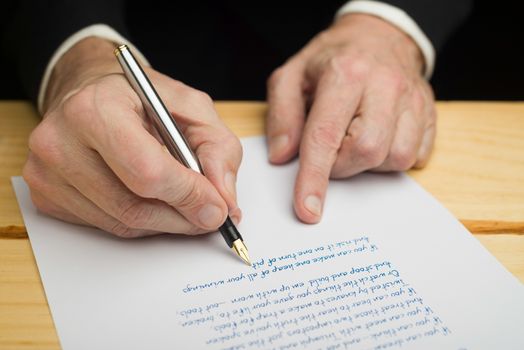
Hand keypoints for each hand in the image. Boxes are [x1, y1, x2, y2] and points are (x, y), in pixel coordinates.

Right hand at [23, 38, 241, 236]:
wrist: (91, 93)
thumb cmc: (140, 98)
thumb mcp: (192, 107)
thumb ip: (218, 149)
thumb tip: (224, 200)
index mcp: (96, 109)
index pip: (147, 171)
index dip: (188, 196)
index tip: (218, 209)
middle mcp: (61, 141)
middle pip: (133, 206)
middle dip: (182, 218)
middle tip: (209, 215)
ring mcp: (47, 172)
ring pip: (122, 223)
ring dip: (164, 223)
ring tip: (183, 205)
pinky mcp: (46, 195)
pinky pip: (104, 226)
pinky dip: (138, 222)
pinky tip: (150, 200)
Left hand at [266, 14, 435, 222]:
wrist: (378, 35)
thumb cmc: (332, 59)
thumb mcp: (291, 76)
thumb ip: (282, 115)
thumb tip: (282, 156)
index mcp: (345, 73)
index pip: (326, 136)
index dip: (314, 178)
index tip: (308, 209)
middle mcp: (384, 85)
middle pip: (367, 151)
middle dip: (342, 166)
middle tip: (331, 149)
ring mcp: (413, 99)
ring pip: (396, 158)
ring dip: (369, 163)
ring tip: (356, 138)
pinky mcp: (430, 112)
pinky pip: (415, 156)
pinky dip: (392, 158)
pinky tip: (380, 137)